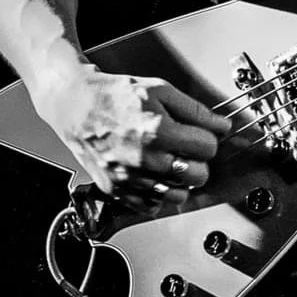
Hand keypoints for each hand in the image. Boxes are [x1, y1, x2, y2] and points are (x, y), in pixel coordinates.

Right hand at [34, 67, 230, 207]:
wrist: (74, 104)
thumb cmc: (114, 95)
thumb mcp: (160, 90)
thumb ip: (195, 110)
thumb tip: (222, 126)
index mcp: (157, 132)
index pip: (207, 148)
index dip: (207, 138)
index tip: (199, 134)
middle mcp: (144, 159)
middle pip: (197, 176)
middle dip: (197, 161)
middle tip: (185, 150)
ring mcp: (129, 178)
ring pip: (178, 196)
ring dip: (179, 181)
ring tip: (168, 162)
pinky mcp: (116, 190)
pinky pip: (152, 206)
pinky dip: (156, 194)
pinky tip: (151, 174)